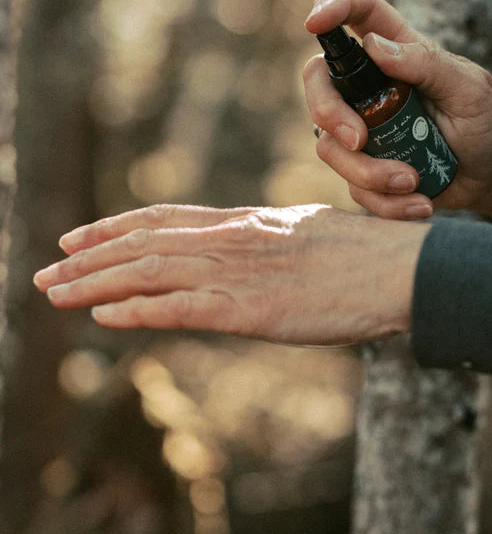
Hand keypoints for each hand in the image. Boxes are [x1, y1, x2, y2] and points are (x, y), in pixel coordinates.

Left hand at [33, 203, 429, 344]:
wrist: (401, 266)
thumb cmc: (366, 253)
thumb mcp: (305, 234)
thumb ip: (265, 243)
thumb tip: (241, 255)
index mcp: (246, 220)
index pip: (165, 218)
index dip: (115, 226)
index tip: (79, 235)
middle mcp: (232, 238)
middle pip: (144, 243)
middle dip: (90, 257)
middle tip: (48, 269)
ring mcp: (238, 271)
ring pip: (148, 272)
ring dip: (95, 284)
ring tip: (54, 293)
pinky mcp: (250, 309)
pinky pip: (179, 308)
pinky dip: (135, 311)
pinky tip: (102, 315)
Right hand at [304, 0, 491, 218]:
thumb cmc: (487, 124)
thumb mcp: (469, 90)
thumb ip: (426, 64)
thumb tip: (374, 46)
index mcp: (397, 50)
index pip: (358, 12)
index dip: (331, 7)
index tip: (314, 24)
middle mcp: (369, 85)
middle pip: (318, 80)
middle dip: (328, 112)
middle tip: (358, 140)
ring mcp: (361, 126)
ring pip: (329, 144)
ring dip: (368, 171)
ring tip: (413, 182)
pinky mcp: (364, 167)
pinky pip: (353, 186)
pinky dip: (385, 201)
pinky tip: (420, 203)